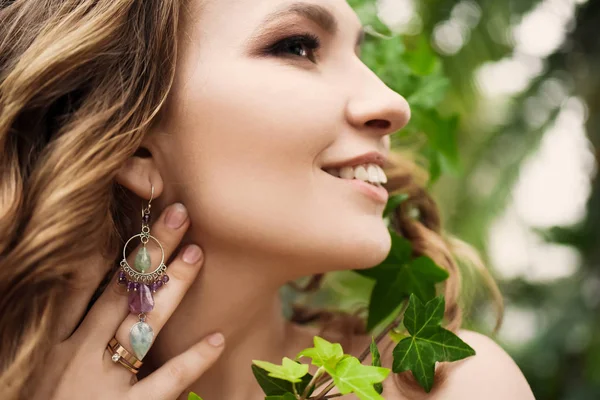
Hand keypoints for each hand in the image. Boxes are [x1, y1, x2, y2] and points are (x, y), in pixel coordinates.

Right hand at [32, 203, 222, 399]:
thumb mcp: (36, 363)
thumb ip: (59, 326)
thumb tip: (84, 286)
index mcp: (50, 340)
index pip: (82, 283)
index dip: (113, 247)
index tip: (137, 215)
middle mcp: (74, 353)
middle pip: (119, 290)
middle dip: (151, 251)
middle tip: (180, 215)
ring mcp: (100, 381)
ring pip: (142, 323)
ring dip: (171, 286)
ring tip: (197, 253)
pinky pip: (164, 381)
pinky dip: (192, 360)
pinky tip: (216, 338)